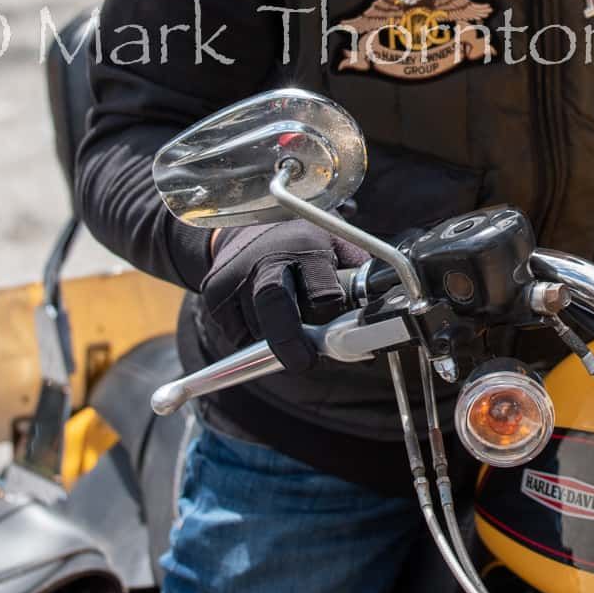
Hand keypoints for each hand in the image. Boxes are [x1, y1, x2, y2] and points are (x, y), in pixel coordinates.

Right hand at [200, 223, 365, 373]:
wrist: (244, 229)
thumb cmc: (301, 241)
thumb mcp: (336, 245)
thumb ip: (358, 279)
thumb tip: (379, 324)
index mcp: (305, 245)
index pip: (323, 293)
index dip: (333, 315)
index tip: (342, 329)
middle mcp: (266, 259)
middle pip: (275, 307)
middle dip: (291, 344)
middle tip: (306, 363)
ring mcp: (234, 277)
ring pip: (258, 330)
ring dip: (280, 341)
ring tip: (292, 326)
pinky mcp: (214, 295)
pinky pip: (237, 334)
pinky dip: (255, 338)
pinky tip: (265, 319)